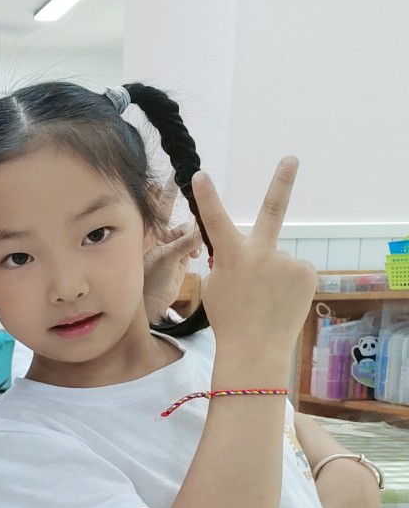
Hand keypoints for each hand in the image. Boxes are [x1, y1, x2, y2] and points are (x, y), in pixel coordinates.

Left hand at [143, 177, 202, 322]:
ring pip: (187, 230)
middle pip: (173, 213)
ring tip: (196, 243)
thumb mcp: (165, 258)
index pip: (156, 205)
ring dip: (194, 234)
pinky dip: (198, 246)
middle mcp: (157, 236)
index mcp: (146, 232)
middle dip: (184, 203)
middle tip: (197, 185)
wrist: (150, 307)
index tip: (176, 172)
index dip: (165, 188)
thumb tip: (202, 229)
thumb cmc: (147, 282)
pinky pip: (193, 244)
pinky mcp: (180, 257)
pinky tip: (197, 255)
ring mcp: (169, 246)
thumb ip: (184, 243)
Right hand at [193, 158, 315, 357]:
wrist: (256, 349)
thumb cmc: (229, 320)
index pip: (214, 220)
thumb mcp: (215, 287)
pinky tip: (280, 301)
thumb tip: (249, 254)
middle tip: (291, 158)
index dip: (206, 197)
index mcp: (231, 256)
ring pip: (279, 259)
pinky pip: (295, 271)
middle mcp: (261, 253)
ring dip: (274, 275)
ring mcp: (287, 261)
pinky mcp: (307, 272)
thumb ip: (229, 263)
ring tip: (266, 300)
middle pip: (272, 210)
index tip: (200, 174)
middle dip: (282, 181)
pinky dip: (289, 284)